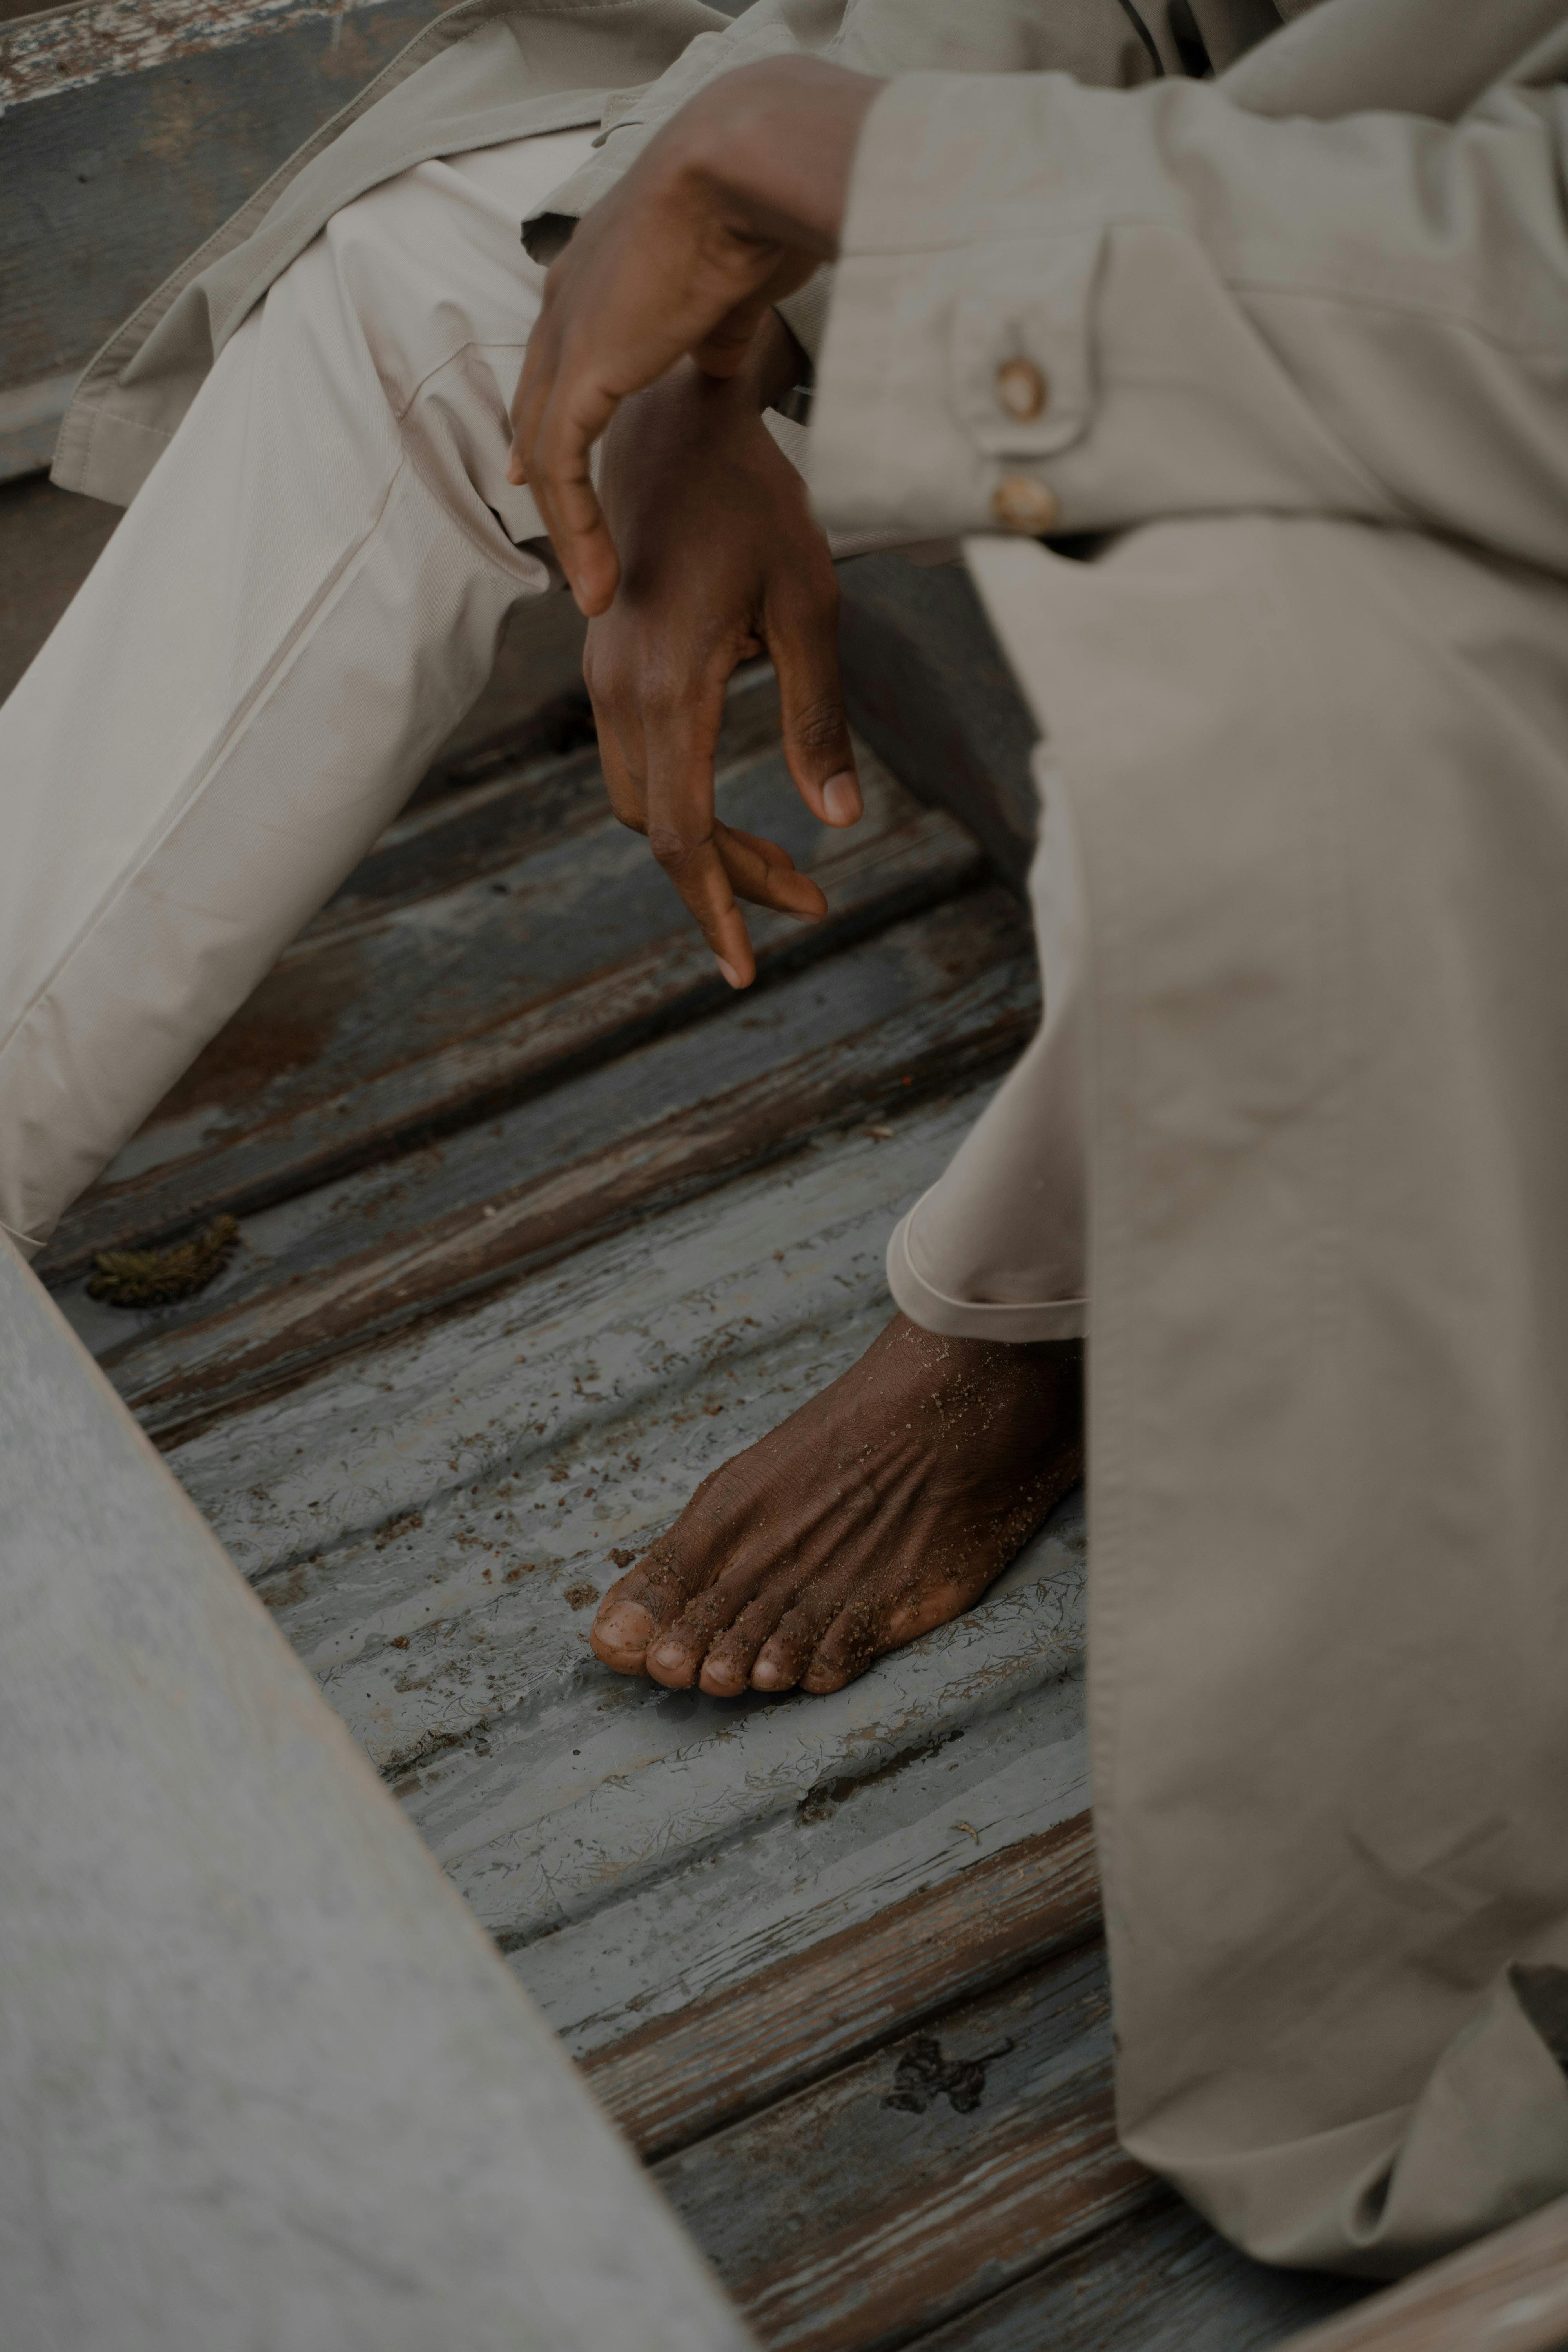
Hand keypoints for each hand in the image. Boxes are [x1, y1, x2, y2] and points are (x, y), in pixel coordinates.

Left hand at [508, 56, 884, 613]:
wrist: (745, 170)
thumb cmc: (758, 205)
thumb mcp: (731, 282)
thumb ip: (714, 329)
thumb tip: (718, 364)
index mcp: (598, 272)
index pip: (561, 362)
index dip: (555, 423)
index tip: (553, 478)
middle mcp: (567, 299)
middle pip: (538, 410)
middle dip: (547, 482)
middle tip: (570, 544)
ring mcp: (567, 335)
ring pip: (545, 451)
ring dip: (570, 528)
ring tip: (595, 589)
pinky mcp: (579, 372)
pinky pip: (562, 467)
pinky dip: (577, 528)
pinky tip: (598, 576)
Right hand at [586, 316, 860, 987]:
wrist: (676, 423)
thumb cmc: (754, 505)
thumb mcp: (810, 608)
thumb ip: (818, 717)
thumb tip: (840, 815)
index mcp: (667, 686)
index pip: (681, 835)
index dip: (717, 907)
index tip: (748, 966)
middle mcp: (617, 693)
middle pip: (661, 831)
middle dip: (730, 882)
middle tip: (812, 901)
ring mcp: (602, 679)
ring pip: (642, 802)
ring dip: (708, 846)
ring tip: (788, 870)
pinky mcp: (607, 666)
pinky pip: (637, 762)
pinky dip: (684, 802)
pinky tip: (738, 814)